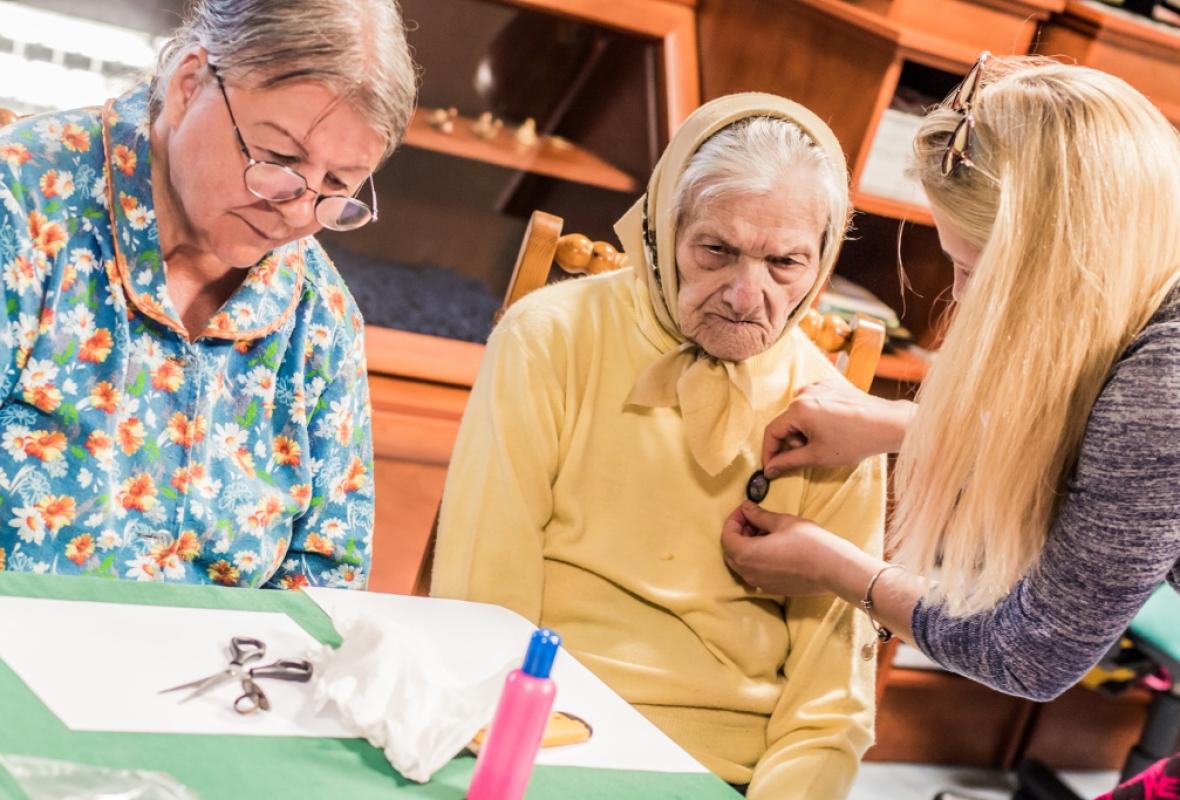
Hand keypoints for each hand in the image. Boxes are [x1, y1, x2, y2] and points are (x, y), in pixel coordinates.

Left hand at [720, 501, 861, 595]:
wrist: (833, 569)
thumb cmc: (808, 542)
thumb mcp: (781, 522)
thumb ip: (759, 515)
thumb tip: (746, 508)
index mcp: (746, 555)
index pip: (727, 536)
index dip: (734, 519)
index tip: (746, 508)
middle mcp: (748, 573)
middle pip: (731, 551)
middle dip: (739, 532)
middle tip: (754, 518)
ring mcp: (760, 584)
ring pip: (743, 563)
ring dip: (748, 545)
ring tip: (766, 530)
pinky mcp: (772, 588)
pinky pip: (755, 572)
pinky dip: (757, 557)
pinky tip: (774, 546)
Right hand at [761, 379, 914, 476]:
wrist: (888, 424)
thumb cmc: (855, 441)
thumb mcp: (817, 456)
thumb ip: (788, 463)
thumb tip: (769, 470)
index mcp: (798, 409)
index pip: (772, 431)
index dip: (769, 452)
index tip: (771, 467)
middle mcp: (804, 392)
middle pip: (785, 422)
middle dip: (792, 441)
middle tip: (808, 454)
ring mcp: (818, 385)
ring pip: (798, 413)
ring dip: (803, 430)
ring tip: (824, 441)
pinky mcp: (830, 384)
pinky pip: (812, 403)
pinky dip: (815, 417)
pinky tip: (832, 428)